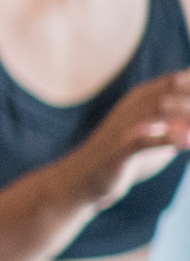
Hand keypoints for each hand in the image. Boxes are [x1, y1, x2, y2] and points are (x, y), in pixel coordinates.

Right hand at [64, 71, 189, 211]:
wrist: (80, 179)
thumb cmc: (121, 159)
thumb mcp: (155, 138)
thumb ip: (178, 127)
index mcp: (140, 99)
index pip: (177, 80)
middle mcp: (132, 106)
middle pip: (173, 89)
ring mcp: (125, 126)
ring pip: (162, 110)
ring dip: (188, 115)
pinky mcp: (119, 149)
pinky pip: (146, 140)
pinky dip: (170, 138)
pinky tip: (188, 141)